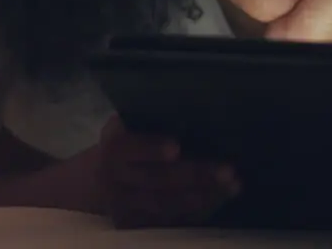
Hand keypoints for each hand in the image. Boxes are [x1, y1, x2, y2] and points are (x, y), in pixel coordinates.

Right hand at [97, 116, 239, 227]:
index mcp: (113, 150)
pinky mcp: (139, 222)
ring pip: (166, 204)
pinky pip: (171, 220)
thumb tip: (193, 108)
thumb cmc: (127, 142)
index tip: (176, 147)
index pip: (129, 149)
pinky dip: (199, 210)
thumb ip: (148, 122)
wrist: (98, 180)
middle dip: (194, 175)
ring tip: (232, 185)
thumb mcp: (128, 127)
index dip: (151, 149)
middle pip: (156, 180)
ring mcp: (127, 206)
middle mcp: (116, 181)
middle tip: (227, 169)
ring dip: (203, 195)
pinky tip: (222, 197)